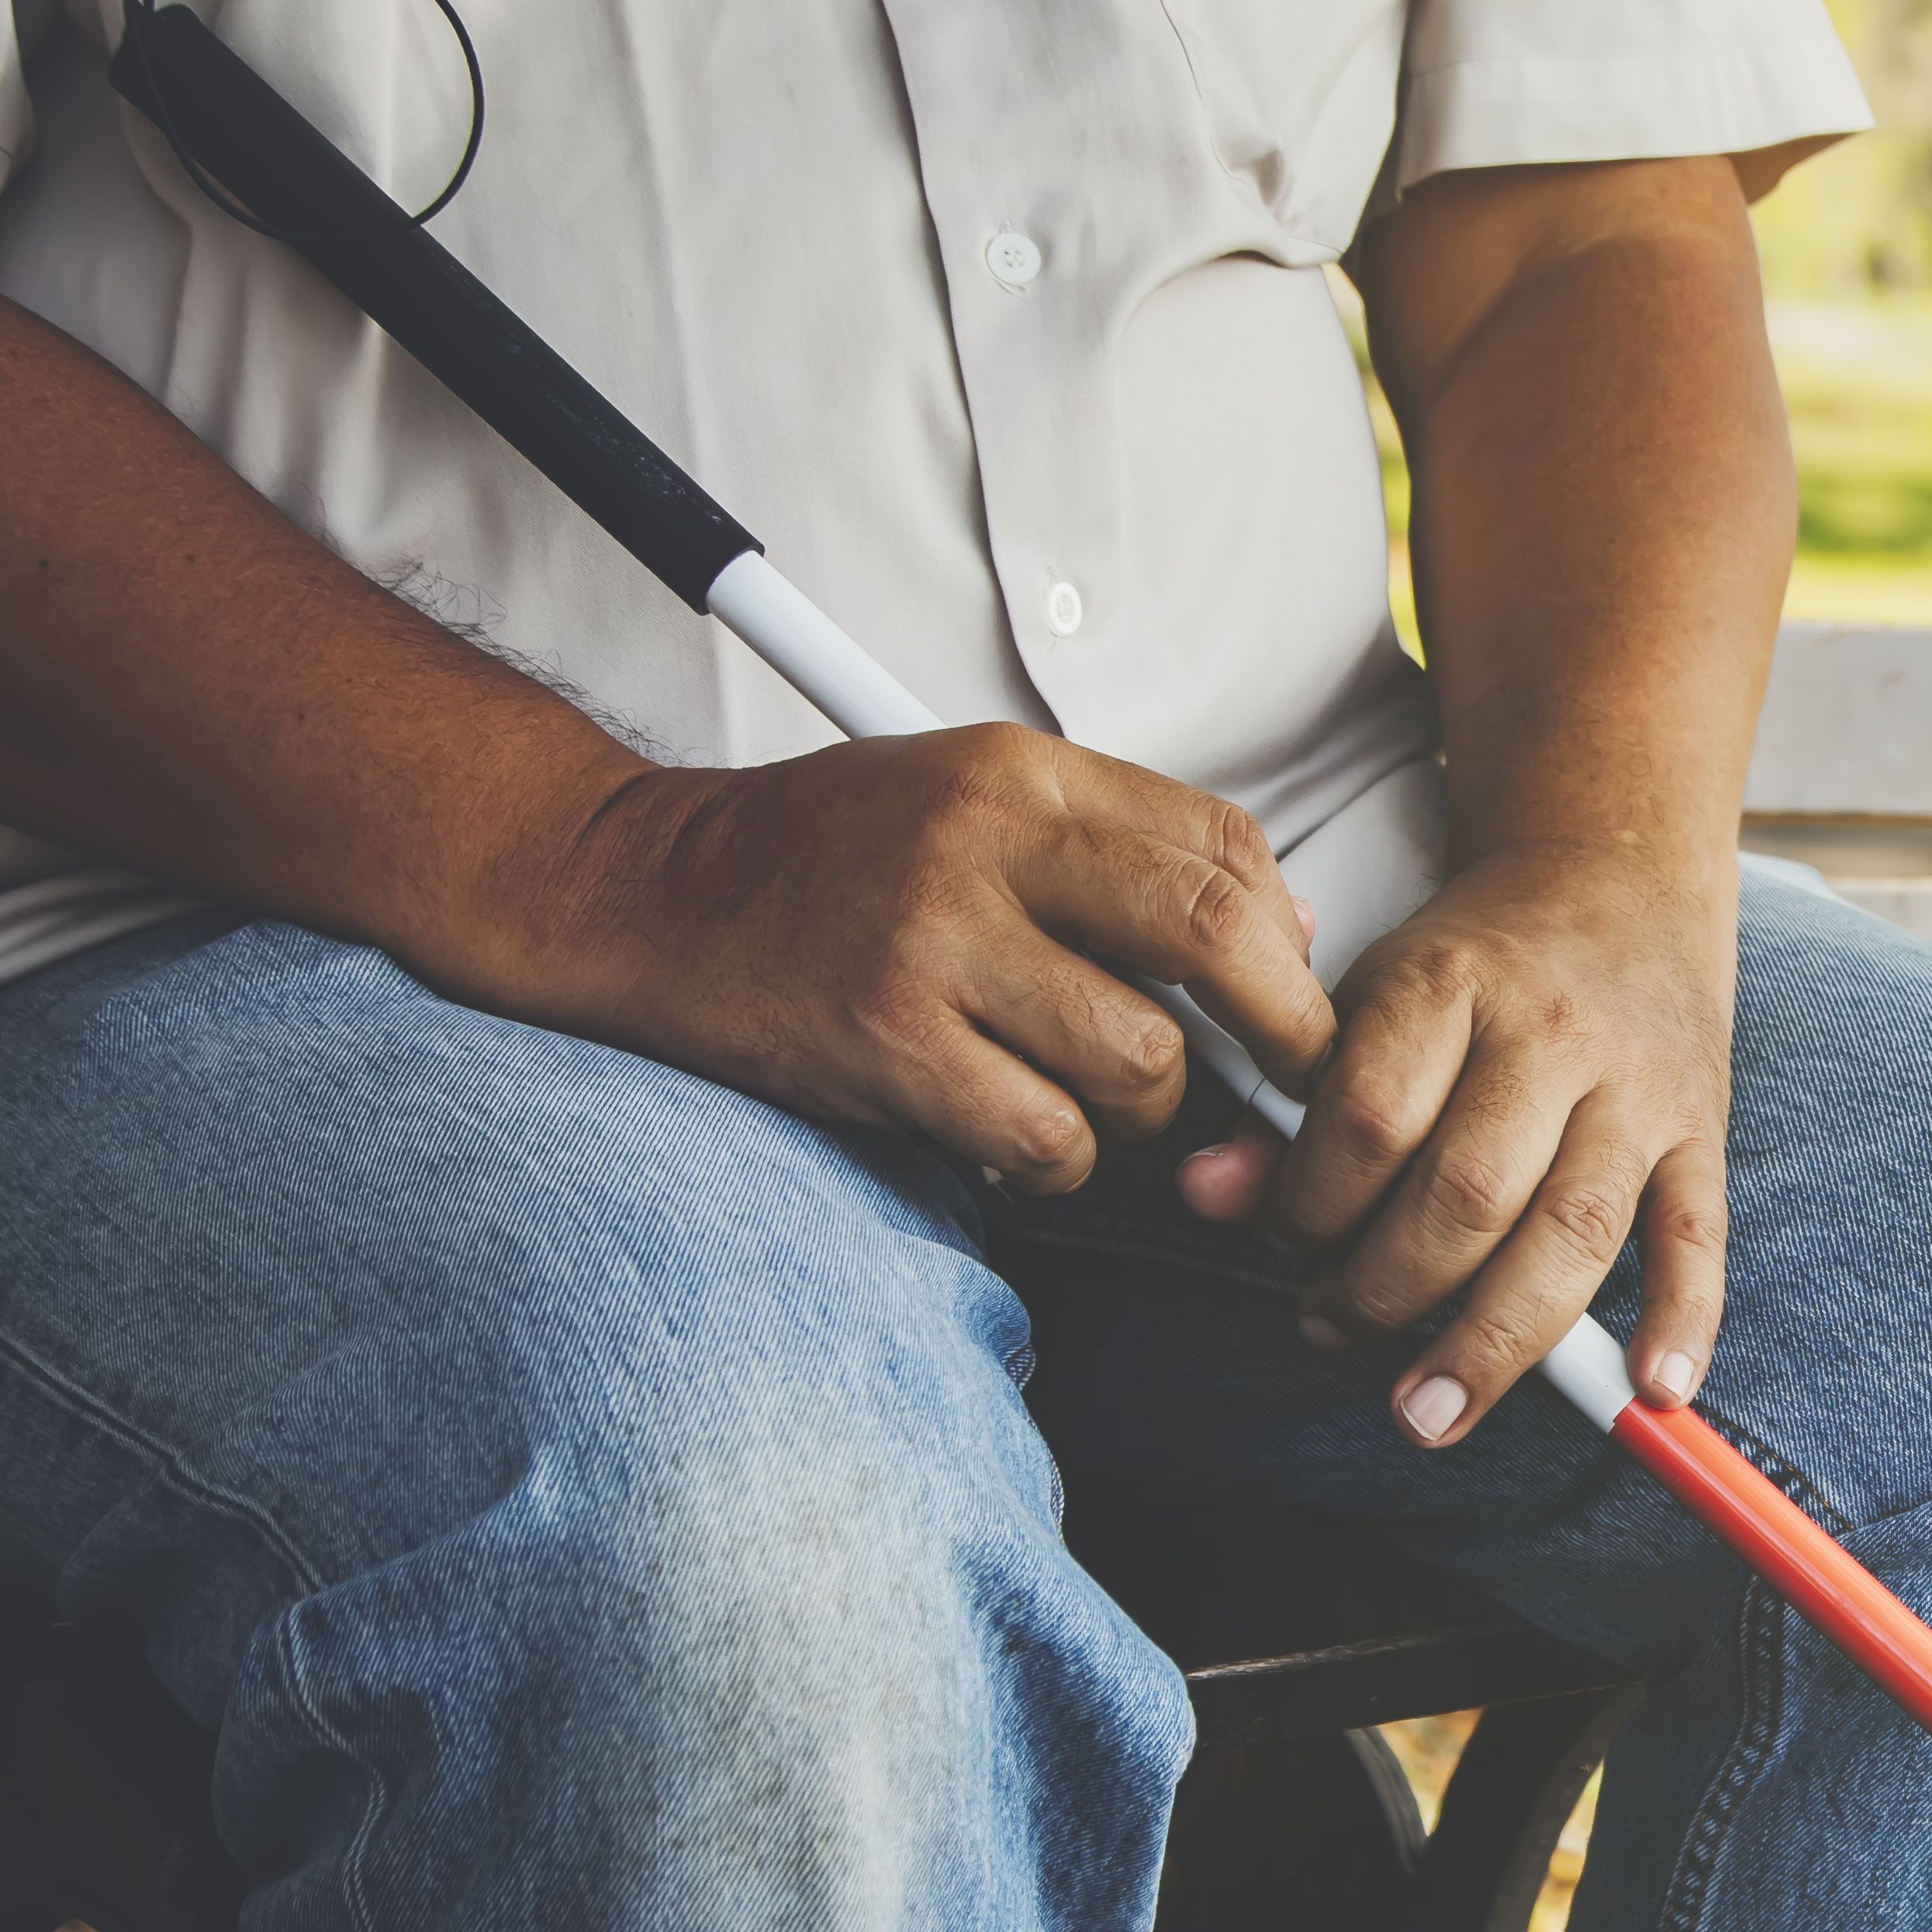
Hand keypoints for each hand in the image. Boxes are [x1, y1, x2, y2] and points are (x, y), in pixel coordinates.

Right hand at [454, 726, 1335, 1195]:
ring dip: (1139, 1107)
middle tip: (1288, 1079)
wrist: (642, 894)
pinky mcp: (887, 1044)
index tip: (1289, 997)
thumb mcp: (970, 799)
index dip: (1286, 938)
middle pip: (1211, 936)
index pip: (1220, 846)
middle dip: (1282, 1026)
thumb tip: (1286, 928)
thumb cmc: (825, 858)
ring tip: (1083, 1094)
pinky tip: (1019, 1135)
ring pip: (1138, 1058)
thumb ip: (1120, 848)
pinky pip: (1047, 1135)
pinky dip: (1058, 1158)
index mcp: (1017, 773)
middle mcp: (982, 844)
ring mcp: (931, 947)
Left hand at [1174, 850, 1731, 1446]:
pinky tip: (1648, 1390)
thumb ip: (1285, 1106)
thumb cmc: (1473, 963)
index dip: (1310, 1205)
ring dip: (1495, 1340)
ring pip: (1572, 1233)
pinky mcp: (1698, 1132)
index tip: (1287, 1240)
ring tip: (1430, 1412)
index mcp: (1450, 985)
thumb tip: (1209, 1198)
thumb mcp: (1361, 1000)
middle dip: (1386, 1289)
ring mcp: (1636, 1089)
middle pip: (1467, 1194)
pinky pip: (1696, 1237)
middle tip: (1334, 1325)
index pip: (1369, 1122)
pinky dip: (1681, 1319)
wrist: (1616, 877)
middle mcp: (1552, 1036)